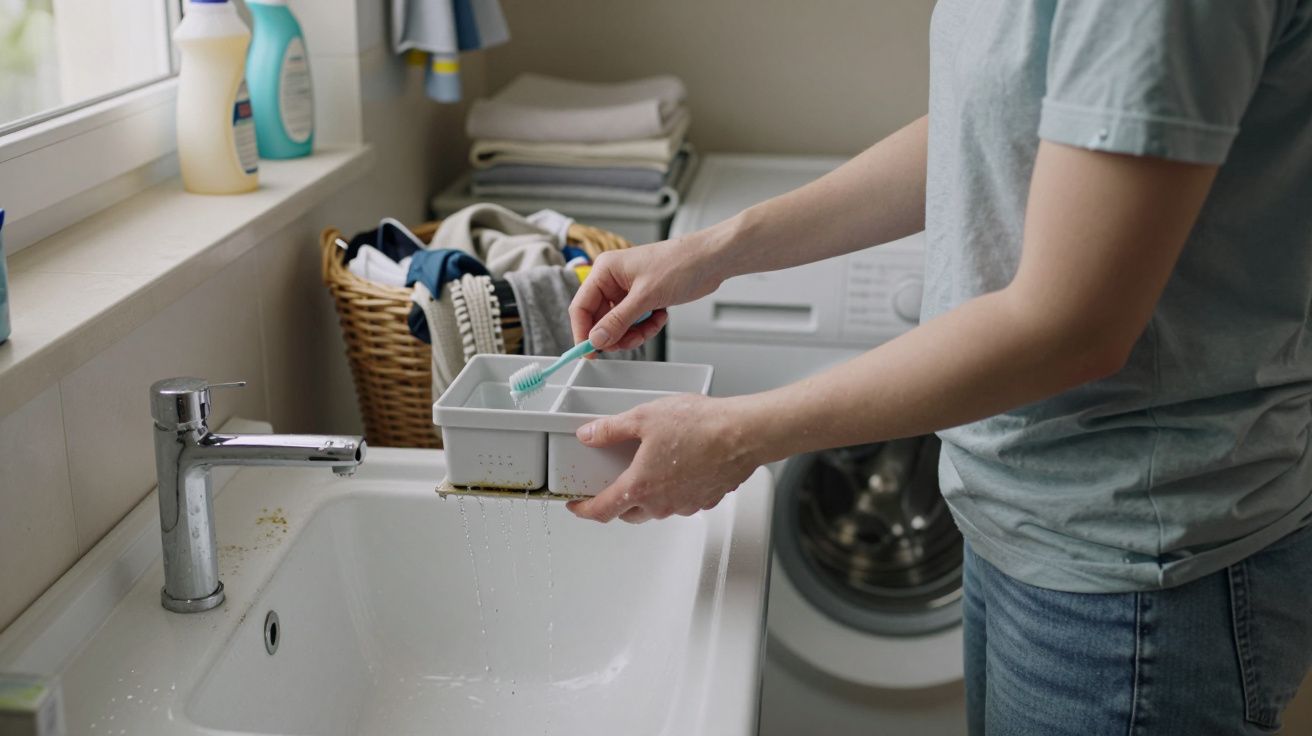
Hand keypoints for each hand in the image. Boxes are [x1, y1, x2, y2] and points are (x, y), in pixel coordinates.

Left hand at [566, 394, 760, 522]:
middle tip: (610, 484)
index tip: (576, 505)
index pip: (601, 510)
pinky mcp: (705, 500)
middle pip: (628, 513)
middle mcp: (661, 503)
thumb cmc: (700, 425)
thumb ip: (611, 429)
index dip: (583, 510)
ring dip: (647, 495)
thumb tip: (589, 434)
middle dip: (615, 502)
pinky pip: (681, 501)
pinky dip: (673, 490)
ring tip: (649, 467)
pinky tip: (679, 466)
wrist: (744, 434)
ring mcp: (685, 505)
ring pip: (656, 508)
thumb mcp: (644, 417)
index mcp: (640, 486)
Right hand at [569, 237, 725, 351]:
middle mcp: (613, 279)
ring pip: (618, 324)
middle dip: (616, 334)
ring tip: (651, 325)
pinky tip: (660, 316)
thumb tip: (596, 339)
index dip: (583, 332)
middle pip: (600, 318)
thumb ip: (618, 321)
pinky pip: (634, 322)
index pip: (581, 306)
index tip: (589, 352)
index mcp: (605, 270)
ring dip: (634, 331)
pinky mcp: (643, 297)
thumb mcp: (646, 297)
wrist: (711, 260)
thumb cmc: (681, 264)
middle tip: (630, 341)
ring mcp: (628, 289)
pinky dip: (646, 326)